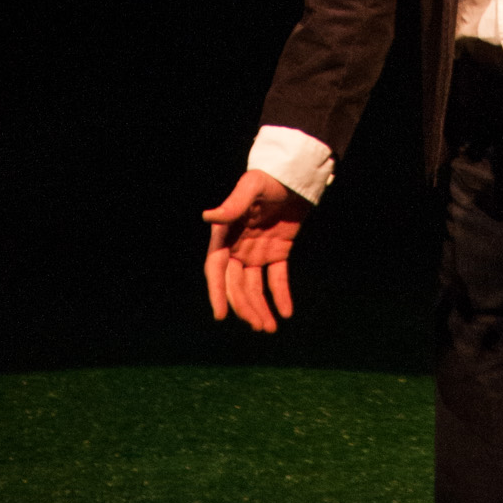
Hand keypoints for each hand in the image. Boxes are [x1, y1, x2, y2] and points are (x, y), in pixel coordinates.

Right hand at [202, 171, 311, 331]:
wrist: (295, 174)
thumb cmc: (269, 177)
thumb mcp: (252, 188)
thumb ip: (233, 205)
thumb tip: (208, 216)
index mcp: (226, 234)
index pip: (216, 268)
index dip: (217, 291)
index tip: (221, 315)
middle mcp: (238, 247)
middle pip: (236, 284)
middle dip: (244, 306)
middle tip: (257, 326)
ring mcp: (257, 252)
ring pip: (254, 287)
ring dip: (260, 307)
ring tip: (270, 328)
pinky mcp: (277, 252)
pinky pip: (277, 278)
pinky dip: (280, 296)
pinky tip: (285, 312)